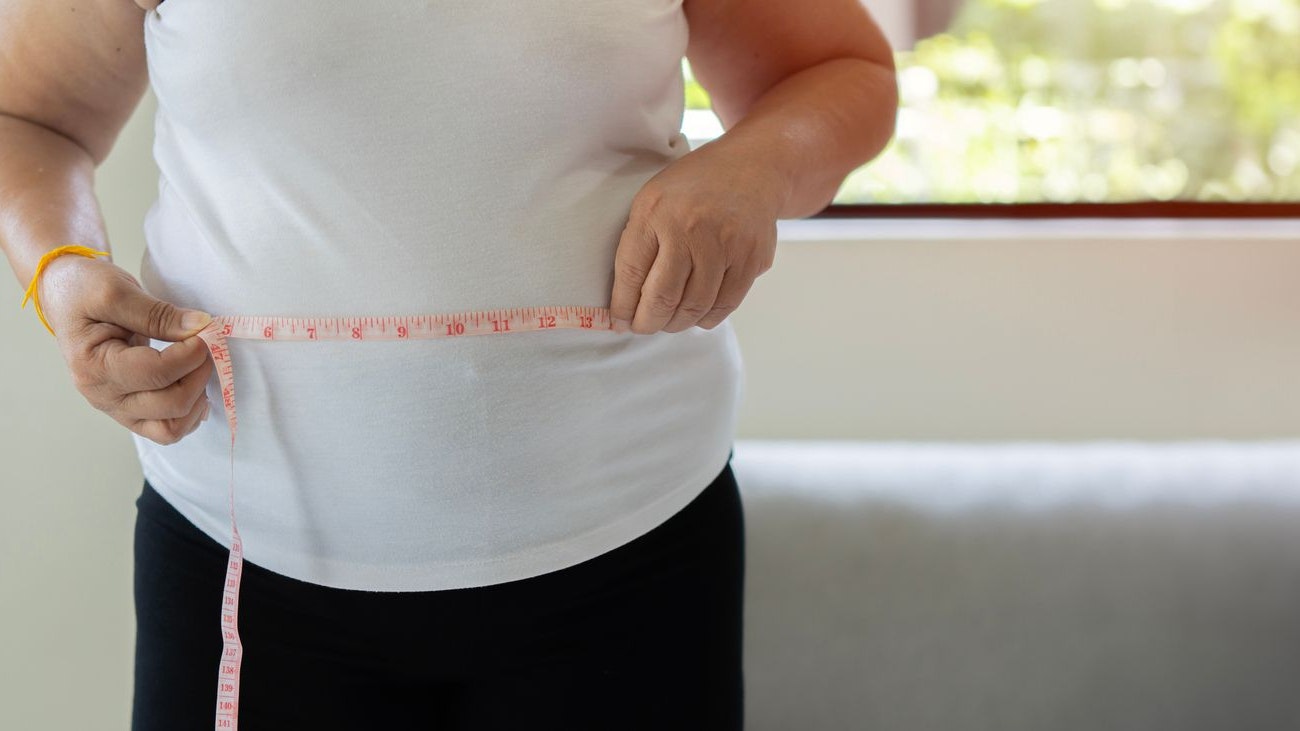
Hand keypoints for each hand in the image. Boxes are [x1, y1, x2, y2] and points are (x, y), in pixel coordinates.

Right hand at [36, 254, 214, 444]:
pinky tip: (195, 386)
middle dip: (199, 374)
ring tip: (199, 367)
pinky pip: (166, 429)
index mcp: (94, 366)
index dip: (191, 354)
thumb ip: (159, 313)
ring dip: (197, 399)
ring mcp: (118, 407)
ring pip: (171, 428)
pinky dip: (189, 413)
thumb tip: (201, 327)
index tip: (204, 331)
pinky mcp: (131, 410)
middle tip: (206, 345)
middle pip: (171, 405)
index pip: (157, 373)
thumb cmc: (83, 291)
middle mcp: (104, 396)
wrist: (67, 298)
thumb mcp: (116, 290)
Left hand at [608, 141, 785, 333]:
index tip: (619, 320)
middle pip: (662, 297)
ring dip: (676, 323)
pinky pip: (724, 305)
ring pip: (694, 307)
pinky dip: (705, 318)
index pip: (631, 273)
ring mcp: (725, 244)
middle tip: (643, 327)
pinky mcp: (751, 258)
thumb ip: (637, 244)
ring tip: (668, 321)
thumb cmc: (694, 188)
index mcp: (656, 211)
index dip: (622, 306)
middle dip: (647, 322)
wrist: (751, 168)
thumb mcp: (653, 199)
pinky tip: (696, 313)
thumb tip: (624, 302)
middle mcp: (690, 228)